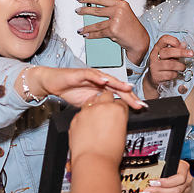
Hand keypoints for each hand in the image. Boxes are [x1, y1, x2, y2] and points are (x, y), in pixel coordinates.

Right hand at [29, 65, 146, 109]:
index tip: (140, 108)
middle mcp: (100, 80)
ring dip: (118, 84)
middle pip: (118, 87)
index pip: (119, 94)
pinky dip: (99, 77)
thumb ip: (98, 108)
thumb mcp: (87, 104)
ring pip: (108, 79)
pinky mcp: (81, 73)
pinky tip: (106, 82)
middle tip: (139, 103)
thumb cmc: (69, 91)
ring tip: (128, 89)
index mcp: (103, 88)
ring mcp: (92, 75)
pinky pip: (91, 75)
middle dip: (129, 95)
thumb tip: (109, 118)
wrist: (53, 83)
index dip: (130, 101)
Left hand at [69, 91, 128, 165]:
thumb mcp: (122, 134)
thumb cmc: (109, 153)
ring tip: (96, 122)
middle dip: (107, 101)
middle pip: (106, 95)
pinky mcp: (76, 118)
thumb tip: (116, 120)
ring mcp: (87, 111)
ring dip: (94, 108)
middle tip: (107, 113)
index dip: (119, 107)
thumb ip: (118, 121)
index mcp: (117, 110)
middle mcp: (102, 107)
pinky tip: (86, 129)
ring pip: (91, 102)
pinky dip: (84, 119)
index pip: (120, 101)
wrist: (93, 161)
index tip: (117, 113)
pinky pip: (80, 113)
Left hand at [76, 0, 149, 62]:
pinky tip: (86, 34)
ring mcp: (116, 21)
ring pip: (97, 24)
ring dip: (87, 27)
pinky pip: (99, 33)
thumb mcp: (124, 13)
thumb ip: (112, 10)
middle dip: (85, 11)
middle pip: (97, 10)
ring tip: (81, 29)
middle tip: (78, 11)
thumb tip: (95, 9)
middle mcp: (118, 10)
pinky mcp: (113, 31)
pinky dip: (91, 35)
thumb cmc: (132, 27)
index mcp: (121, 3)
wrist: (139, 39)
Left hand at [138, 160, 190, 192]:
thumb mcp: (165, 162)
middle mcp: (187, 182)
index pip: (179, 178)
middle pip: (175, 191)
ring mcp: (185, 192)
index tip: (152, 183)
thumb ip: (159, 167)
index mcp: (185, 169)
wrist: (174, 167)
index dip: (166, 182)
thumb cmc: (169, 164)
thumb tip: (146, 175)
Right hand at [145, 34, 193, 90]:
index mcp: (157, 47)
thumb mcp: (169, 55)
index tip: (181, 45)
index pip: (164, 39)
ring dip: (180, 66)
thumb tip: (184, 44)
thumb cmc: (163, 63)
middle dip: (181, 52)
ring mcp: (154, 66)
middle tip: (191, 54)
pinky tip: (174, 73)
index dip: (174, 41)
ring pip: (170, 64)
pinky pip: (169, 74)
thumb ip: (176, 49)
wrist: (153, 77)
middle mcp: (154, 56)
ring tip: (182, 67)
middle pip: (168, 52)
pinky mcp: (156, 76)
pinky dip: (175, 74)